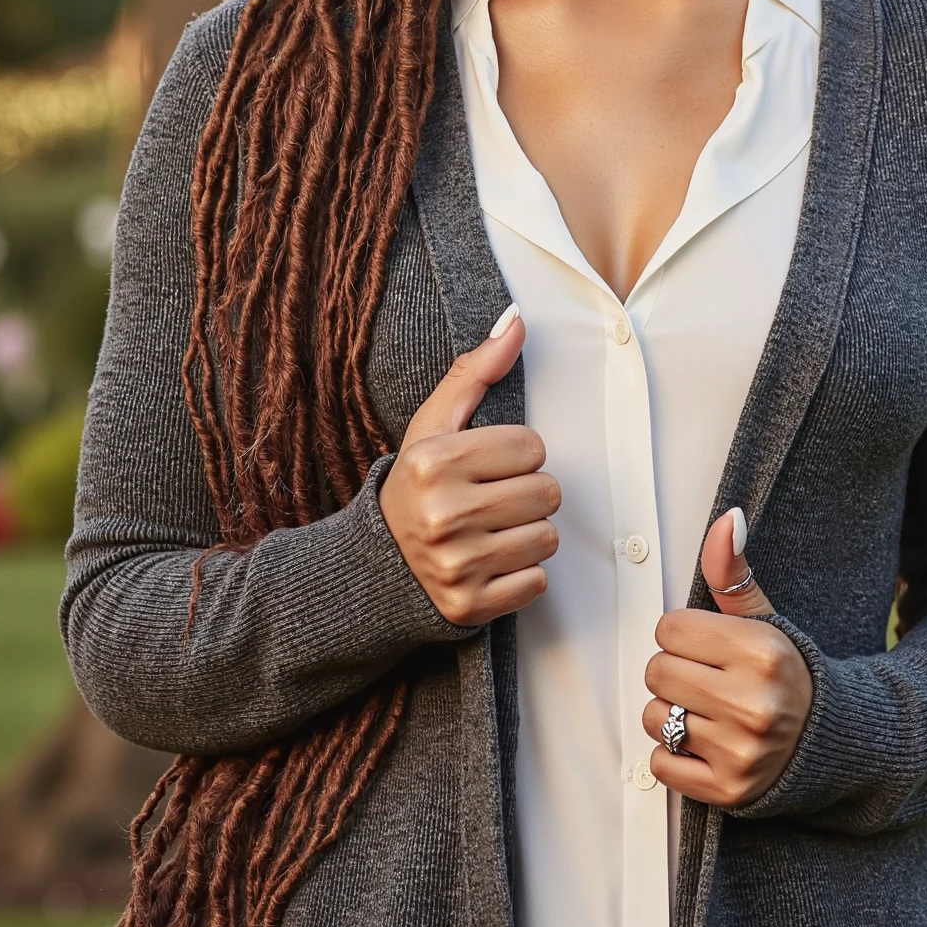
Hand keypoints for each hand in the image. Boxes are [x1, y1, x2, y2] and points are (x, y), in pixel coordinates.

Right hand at [379, 305, 559, 627]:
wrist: (378, 566)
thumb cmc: (417, 485)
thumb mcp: (433, 426)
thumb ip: (475, 372)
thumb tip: (517, 320)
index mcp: (435, 462)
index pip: (533, 447)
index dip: (519, 454)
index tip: (491, 464)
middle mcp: (443, 515)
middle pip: (546, 492)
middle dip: (528, 492)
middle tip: (494, 497)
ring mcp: (456, 565)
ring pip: (547, 538)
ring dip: (529, 532)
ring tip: (494, 528)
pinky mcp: (469, 606)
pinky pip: (537, 581)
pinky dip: (523, 573)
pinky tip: (492, 561)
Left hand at [641, 509, 811, 807]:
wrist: (827, 743)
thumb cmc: (784, 674)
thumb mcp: (765, 620)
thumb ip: (733, 572)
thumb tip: (727, 520)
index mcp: (761, 651)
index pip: (669, 629)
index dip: (683, 636)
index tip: (708, 648)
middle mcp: (753, 702)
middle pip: (657, 672)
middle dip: (675, 673)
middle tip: (707, 681)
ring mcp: (740, 751)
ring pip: (654, 718)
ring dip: (670, 714)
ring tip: (706, 712)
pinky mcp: (727, 790)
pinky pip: (660, 764)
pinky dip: (672, 755)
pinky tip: (704, 742)